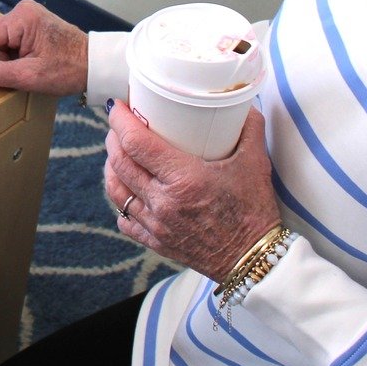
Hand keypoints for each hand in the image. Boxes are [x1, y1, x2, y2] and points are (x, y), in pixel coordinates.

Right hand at [0, 0, 86, 96]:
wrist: (96, 66)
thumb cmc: (70, 69)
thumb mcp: (29, 76)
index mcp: (21, 18)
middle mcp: (22, 11)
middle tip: (12, 79)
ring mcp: (28, 17)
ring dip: (5, 62)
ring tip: (24, 74)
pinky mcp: (32, 26)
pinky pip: (10, 42)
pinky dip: (13, 58)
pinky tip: (27, 67)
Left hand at [103, 104, 281, 280]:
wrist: (253, 260)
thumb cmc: (254, 212)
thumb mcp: (255, 164)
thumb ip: (249, 129)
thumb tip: (243, 105)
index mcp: (183, 178)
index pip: (136, 142)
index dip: (120, 120)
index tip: (117, 106)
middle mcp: (163, 202)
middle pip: (120, 163)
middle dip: (113, 138)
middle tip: (118, 126)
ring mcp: (156, 225)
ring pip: (116, 191)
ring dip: (111, 168)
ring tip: (118, 154)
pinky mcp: (156, 242)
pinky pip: (125, 220)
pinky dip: (121, 202)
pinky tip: (127, 190)